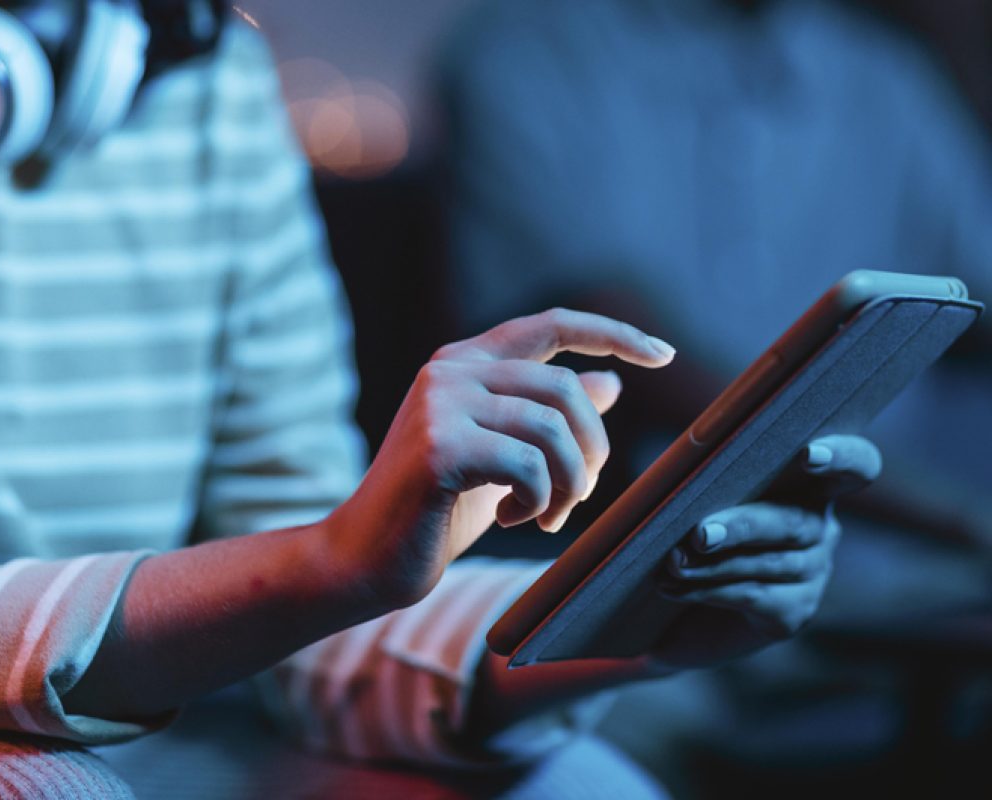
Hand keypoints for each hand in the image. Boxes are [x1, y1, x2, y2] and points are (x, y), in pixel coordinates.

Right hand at [331, 309, 674, 609]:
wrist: (363, 558)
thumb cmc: (435, 508)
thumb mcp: (504, 455)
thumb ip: (547, 417)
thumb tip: (610, 384)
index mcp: (465, 363)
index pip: (552, 325)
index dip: (613, 335)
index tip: (662, 354)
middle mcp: (450, 370)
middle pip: (564, 388)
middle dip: (592, 448)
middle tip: (581, 495)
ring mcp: (440, 405)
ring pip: (552, 428)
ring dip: (569, 483)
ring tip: (549, 515)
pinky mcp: (439, 448)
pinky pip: (528, 465)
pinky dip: (537, 500)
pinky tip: (510, 517)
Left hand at [650, 433, 881, 670]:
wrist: (679, 608)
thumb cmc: (693, 532)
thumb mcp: (702, 500)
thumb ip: (707, 481)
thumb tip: (680, 470)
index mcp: (808, 483)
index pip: (856, 466)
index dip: (843, 457)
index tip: (809, 455)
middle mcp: (820, 527)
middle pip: (794, 522)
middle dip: (743, 526)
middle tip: (701, 534)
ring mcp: (814, 572)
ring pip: (769, 564)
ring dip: (714, 565)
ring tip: (673, 564)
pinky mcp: (796, 611)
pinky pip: (754, 596)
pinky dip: (708, 590)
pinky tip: (674, 588)